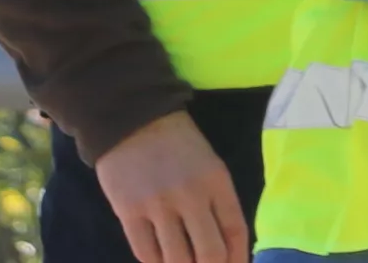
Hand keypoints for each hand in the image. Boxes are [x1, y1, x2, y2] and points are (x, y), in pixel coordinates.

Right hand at [90, 111, 248, 262]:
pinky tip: (160, 259)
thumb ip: (218, 203)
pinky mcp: (128, 212)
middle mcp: (191, 195)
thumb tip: (226, 247)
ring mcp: (158, 206)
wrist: (132, 119)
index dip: (238, 259)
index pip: (235, 231)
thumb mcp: (209, 165)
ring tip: (183, 262)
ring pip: (177, 260)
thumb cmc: (177, 143)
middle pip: (210, 254)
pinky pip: (146, 253)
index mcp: (216, 181)